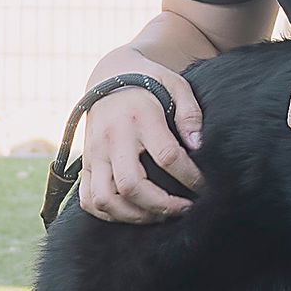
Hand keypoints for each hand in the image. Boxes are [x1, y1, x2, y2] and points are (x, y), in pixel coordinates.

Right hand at [77, 60, 203, 223]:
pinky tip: (132, 213)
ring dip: (134, 216)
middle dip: (161, 205)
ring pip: (105, 199)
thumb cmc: (148, 81)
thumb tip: (198, 146)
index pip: (167, 157)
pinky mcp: (85, 162)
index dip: (190, 177)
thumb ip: (189, 113)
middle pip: (131, 186)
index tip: (204, 186)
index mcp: (139, 117)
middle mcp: (112, 137)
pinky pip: (88, 199)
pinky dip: (108, 214)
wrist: (109, 74)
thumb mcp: (175, 84)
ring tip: (159, 215)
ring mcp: (94, 152)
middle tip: (184, 209)